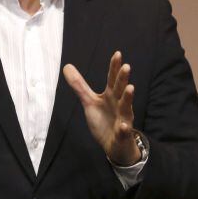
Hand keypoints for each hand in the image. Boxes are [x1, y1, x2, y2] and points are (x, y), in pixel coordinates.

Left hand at [63, 51, 139, 165]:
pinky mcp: (122, 134)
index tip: (117, 54)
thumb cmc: (104, 120)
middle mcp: (119, 104)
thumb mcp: (90, 102)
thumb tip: (66, 66)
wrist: (114, 144)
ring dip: (128, 98)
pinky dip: (124, 128)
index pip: (112, 79)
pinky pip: (124, 131)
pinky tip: (124, 125)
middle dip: (123, 79)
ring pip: (126, 107)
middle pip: (121, 90)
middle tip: (126, 66)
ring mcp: (123, 118)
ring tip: (130, 88)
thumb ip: (79, 86)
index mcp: (111, 96)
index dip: (114, 67)